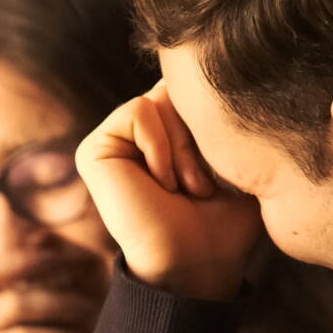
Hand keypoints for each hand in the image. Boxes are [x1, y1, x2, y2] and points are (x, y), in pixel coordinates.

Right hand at [76, 81, 261, 300]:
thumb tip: (234, 69)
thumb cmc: (224, 225)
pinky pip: (140, 110)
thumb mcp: (238, 159)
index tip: (223, 172)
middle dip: (201, 132)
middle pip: (179, 86)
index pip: (195, 87)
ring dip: (185, 146)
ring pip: (161, 97)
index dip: (217, 118)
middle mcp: (136, 134)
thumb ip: (228, 116)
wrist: (196, 264)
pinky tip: (162, 183)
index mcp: (165, 134)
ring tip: (186, 188)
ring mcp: (113, 141)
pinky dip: (162, 146)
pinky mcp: (95, 149)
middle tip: (203, 185)